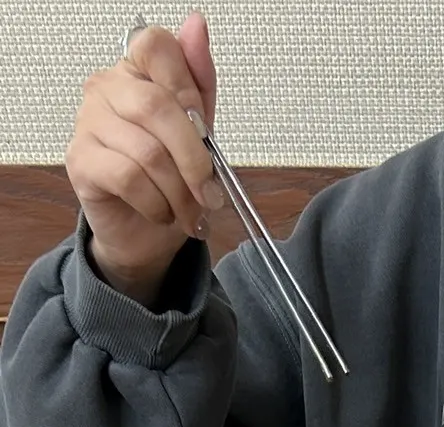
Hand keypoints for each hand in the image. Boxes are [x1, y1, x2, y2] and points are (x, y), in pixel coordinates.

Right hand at [65, 12, 221, 302]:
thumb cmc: (171, 179)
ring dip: (179, 192)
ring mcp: (88, 121)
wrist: (146, 232)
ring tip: (188, 211)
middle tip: (210, 193)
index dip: (187, 87)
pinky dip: (156, 203)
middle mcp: (108, 87)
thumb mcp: (199, 131)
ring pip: (147, 151)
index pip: (157, 46)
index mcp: (138, 71)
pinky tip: (161, 212)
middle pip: (158, 107)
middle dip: (195, 159)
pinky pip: (128, 178)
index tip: (204, 126)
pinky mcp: (80, 160)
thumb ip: (200, 82)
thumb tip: (196, 25)